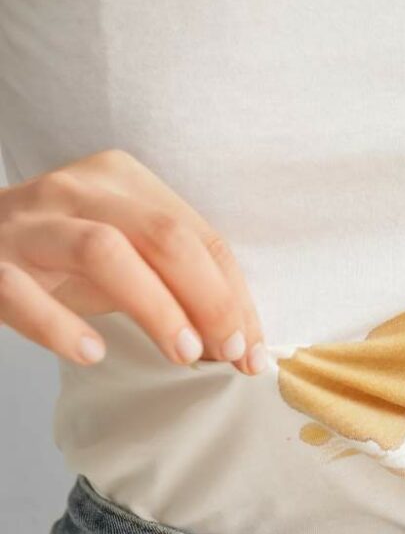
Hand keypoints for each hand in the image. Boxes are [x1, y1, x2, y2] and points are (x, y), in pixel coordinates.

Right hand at [0, 149, 264, 373]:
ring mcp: (26, 223)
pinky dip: (60, 325)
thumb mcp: (125, 256)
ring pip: (104, 252)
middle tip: (227, 353)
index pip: (199, 236)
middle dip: (210, 300)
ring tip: (183, 353)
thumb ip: (178, 285)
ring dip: (156, 307)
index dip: (235, 296)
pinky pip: (21, 292)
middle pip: (164, 237)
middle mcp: (75, 189)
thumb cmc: (60, 256)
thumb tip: (240, 343)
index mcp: (122, 179)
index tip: (252, 350)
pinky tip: (92, 352)